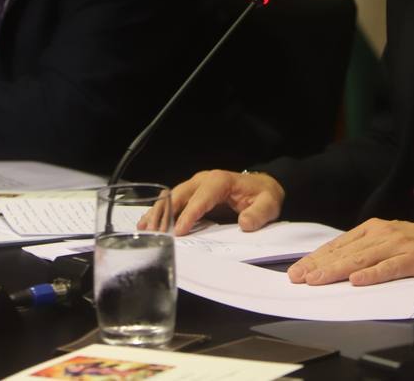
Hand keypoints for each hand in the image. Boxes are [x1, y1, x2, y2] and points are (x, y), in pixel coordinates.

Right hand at [147, 170, 284, 235]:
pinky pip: (173, 201)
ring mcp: (195, 186)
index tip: (178, 230)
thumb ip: (258, 214)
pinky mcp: (192, 194)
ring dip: (158, 212)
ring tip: (145, 229)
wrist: (261, 187)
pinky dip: (160, 211)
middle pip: (179, 194)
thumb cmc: (262, 195)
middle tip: (155, 233)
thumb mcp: (268, 204)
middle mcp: (204, 180)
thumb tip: (245, 223)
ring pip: (172, 197)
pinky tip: (147, 222)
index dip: (189, 214)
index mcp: (220, 181)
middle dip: (165, 213)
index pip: (201, 197)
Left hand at [287, 218, 413, 285]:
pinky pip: (389, 267)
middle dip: (319, 265)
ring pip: (361, 259)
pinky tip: (357, 281)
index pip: (338, 245)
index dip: (316, 258)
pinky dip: (372, 274)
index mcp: (372, 229)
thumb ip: (363, 249)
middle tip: (299, 277)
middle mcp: (381, 234)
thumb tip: (334, 263)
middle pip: (345, 252)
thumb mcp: (386, 239)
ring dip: (336, 270)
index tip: (297, 270)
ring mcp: (397, 245)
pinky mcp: (412, 258)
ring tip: (318, 280)